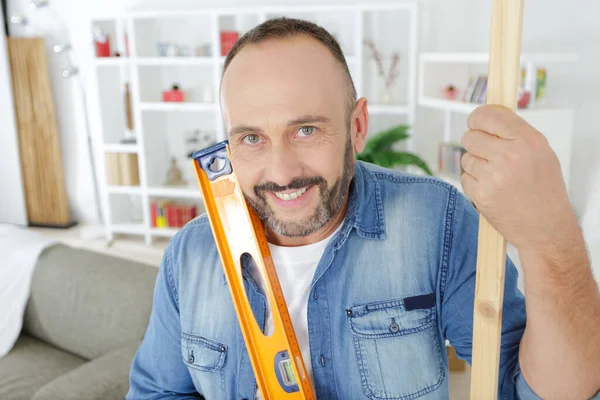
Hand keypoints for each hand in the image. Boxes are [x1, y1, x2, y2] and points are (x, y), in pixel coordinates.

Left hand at [460, 105, 578, 251]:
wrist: (546, 228)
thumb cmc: (544, 190)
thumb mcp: (541, 152)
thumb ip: (514, 133)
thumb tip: (485, 117)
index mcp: (528, 140)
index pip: (488, 115)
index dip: (477, 118)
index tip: (476, 122)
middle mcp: (510, 155)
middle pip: (470, 136)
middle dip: (475, 144)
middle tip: (488, 154)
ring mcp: (493, 176)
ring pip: (466, 158)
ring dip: (476, 165)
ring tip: (496, 176)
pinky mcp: (481, 194)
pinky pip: (465, 178)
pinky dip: (474, 182)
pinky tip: (492, 189)